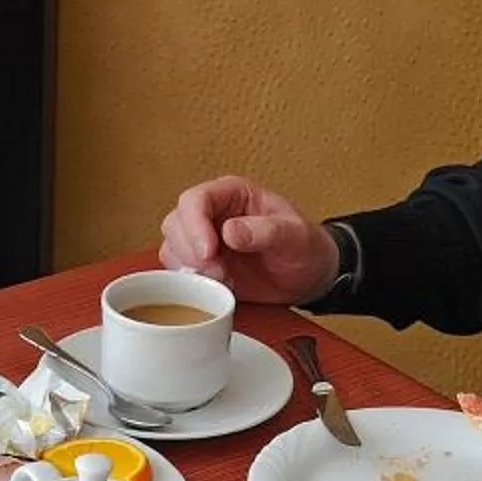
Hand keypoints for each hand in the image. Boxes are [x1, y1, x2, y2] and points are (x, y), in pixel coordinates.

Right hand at [157, 175, 336, 303]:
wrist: (309, 276)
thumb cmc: (305, 247)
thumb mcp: (295, 236)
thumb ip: (266, 231)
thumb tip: (230, 232)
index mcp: (232, 194)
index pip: (196, 200)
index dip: (195, 225)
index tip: (209, 251)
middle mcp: (213, 213)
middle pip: (176, 223)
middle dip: (191, 251)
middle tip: (218, 272)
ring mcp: (204, 239)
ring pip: (172, 246)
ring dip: (190, 268)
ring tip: (224, 279)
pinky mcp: (203, 265)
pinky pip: (178, 270)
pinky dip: (191, 281)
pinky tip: (218, 286)